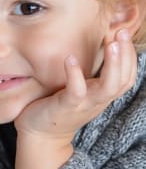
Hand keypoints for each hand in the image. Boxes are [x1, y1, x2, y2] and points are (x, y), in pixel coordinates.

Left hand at [15, 29, 136, 143]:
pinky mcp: (65, 107)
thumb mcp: (79, 91)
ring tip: (111, 43)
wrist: (39, 136)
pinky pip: (76, 92)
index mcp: (102, 95)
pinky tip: (70, 59)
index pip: (126, 77)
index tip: (123, 34)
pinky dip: (75, 75)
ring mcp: (83, 105)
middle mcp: (97, 101)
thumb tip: (90, 51)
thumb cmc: (57, 108)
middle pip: (124, 80)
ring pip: (109, 87)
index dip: (129, 56)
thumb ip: (88, 77)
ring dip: (114, 64)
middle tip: (122, 31)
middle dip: (127, 54)